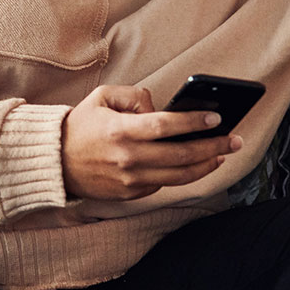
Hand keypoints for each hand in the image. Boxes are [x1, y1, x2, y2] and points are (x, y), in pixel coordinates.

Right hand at [61, 85, 242, 201]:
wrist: (55, 162)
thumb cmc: (80, 125)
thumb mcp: (103, 97)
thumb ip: (134, 96)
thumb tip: (160, 108)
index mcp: (120, 130)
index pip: (166, 126)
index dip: (194, 122)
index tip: (217, 118)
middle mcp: (128, 158)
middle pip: (181, 155)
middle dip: (214, 146)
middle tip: (235, 139)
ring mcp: (130, 180)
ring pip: (179, 176)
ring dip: (206, 165)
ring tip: (223, 155)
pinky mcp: (130, 194)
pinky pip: (163, 184)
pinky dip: (182, 174)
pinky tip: (196, 164)